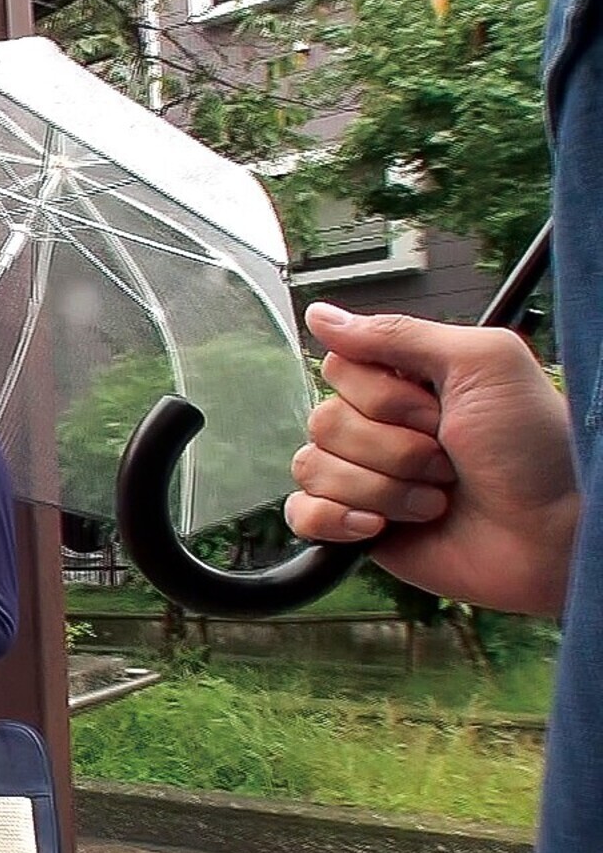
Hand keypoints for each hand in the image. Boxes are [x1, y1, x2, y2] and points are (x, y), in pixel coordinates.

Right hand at [283, 302, 578, 615]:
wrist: (551, 537)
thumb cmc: (535, 450)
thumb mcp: (482, 364)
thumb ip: (398, 333)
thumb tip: (319, 315)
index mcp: (406, 382)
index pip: (339, 368)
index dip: (382, 395)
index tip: (438, 411)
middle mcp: (380, 427)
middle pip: (323, 421)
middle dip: (392, 449)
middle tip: (448, 461)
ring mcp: (365, 477)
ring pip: (313, 468)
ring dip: (383, 489)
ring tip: (436, 500)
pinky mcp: (354, 527)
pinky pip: (301, 512)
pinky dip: (335, 520)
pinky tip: (379, 528)